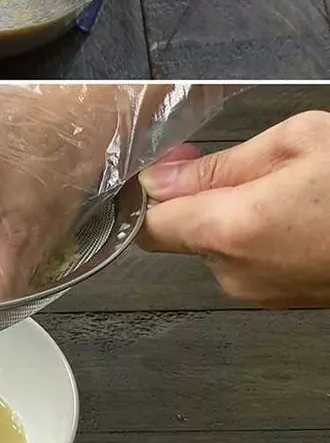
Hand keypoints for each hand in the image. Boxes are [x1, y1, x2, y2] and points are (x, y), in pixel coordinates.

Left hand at [137, 112, 329, 307]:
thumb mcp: (296, 143)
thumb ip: (220, 163)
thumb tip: (162, 178)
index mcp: (231, 230)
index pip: (146, 225)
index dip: (149, 192)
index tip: (168, 165)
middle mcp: (237, 273)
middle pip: (182, 232)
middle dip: (199, 195)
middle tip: (243, 165)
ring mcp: (261, 292)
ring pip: (215, 244)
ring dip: (233, 213)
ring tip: (283, 188)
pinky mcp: (282, 299)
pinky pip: (245, 260)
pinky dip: (256, 234)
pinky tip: (293, 211)